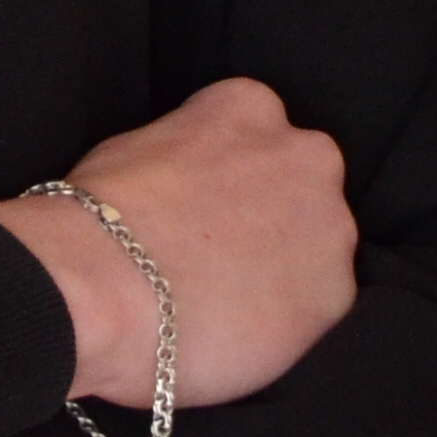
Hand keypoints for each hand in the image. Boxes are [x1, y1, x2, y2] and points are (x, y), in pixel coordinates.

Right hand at [0, 76, 356, 411]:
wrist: (102, 289)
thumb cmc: (101, 217)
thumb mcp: (139, 148)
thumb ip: (189, 158)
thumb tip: (191, 186)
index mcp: (250, 106)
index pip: (257, 133)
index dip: (230, 178)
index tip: (206, 207)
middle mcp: (304, 154)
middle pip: (300, 185)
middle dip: (271, 217)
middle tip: (221, 256)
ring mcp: (328, 224)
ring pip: (317, 246)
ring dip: (285, 267)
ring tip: (228, 301)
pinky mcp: (335, 292)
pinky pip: (319, 304)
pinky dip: (289, 319)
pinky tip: (240, 330)